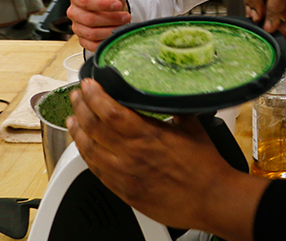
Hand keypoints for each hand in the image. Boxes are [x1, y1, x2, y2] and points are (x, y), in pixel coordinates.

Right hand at [67, 0, 131, 50]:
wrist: (117, 10)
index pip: (85, 2)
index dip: (103, 4)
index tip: (118, 3)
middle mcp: (74, 12)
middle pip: (89, 19)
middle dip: (110, 18)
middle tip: (125, 16)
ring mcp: (77, 27)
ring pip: (91, 32)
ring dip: (110, 29)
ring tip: (122, 23)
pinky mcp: (83, 40)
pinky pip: (91, 44)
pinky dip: (105, 40)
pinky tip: (114, 32)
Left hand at [67, 79, 264, 239]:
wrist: (211, 200)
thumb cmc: (206, 167)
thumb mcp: (193, 127)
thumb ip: (173, 108)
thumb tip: (165, 93)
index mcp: (148, 136)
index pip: (111, 111)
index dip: (95, 95)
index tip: (88, 84)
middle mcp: (132, 155)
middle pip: (94, 127)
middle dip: (81, 107)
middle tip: (77, 96)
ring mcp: (125, 175)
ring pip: (89, 150)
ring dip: (78, 132)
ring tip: (73, 119)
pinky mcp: (124, 192)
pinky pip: (96, 172)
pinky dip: (87, 156)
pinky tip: (84, 148)